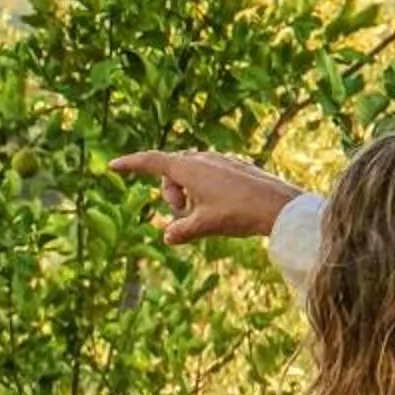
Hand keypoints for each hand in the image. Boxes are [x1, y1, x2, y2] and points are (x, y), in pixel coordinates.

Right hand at [110, 148, 303, 246]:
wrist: (280, 206)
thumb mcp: (204, 226)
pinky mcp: (234, 167)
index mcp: (190, 168)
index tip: (113, 166)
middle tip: (182, 214)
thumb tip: (168, 236)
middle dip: (170, 194)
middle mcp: (203, 158)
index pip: (152, 161)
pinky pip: (207, 175)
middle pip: (171, 172)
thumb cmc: (240, 213)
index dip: (131, 165)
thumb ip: (181, 231)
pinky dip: (203, 191)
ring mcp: (220, 161)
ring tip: (203, 215)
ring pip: (189, 174)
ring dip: (187, 195)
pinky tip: (220, 208)